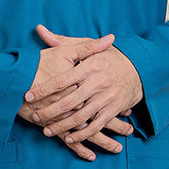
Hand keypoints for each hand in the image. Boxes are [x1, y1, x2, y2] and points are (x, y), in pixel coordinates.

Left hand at [26, 25, 142, 148]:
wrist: (139, 68)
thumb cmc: (108, 56)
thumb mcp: (87, 46)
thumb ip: (62, 41)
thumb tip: (39, 30)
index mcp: (90, 66)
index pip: (61, 80)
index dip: (44, 89)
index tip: (28, 96)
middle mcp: (98, 82)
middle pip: (69, 102)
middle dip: (49, 111)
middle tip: (35, 116)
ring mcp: (107, 97)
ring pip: (81, 117)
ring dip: (62, 126)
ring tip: (46, 130)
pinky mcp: (114, 109)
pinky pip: (96, 125)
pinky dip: (82, 134)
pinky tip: (69, 138)